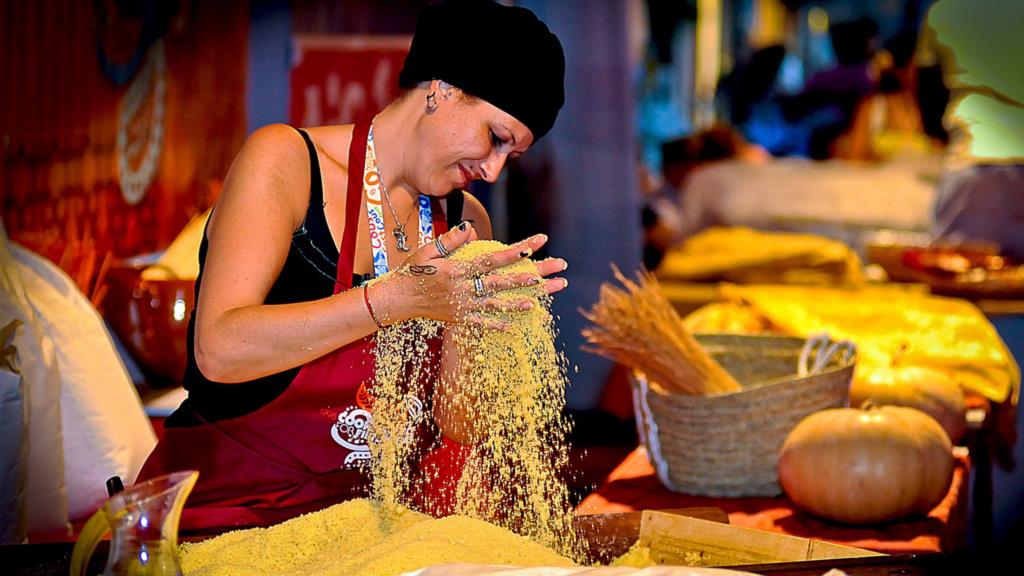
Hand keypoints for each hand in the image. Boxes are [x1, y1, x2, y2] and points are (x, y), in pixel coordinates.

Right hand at [367, 224, 567, 328]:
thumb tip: (471, 230)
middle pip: (501, 282)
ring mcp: (462, 305)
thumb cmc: (413, 270)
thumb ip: (450, 241)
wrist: (398, 299)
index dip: (514, 253)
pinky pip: (481, 322)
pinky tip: (513, 325)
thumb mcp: (428, 251)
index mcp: (457, 269)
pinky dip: (496, 324)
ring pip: (495, 303)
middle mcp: (463, 288)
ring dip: (517, 303)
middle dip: (527, 277)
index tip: (534, 246)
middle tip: (548, 274)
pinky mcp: (458, 318)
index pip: (491, 260)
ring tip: (537, 302)